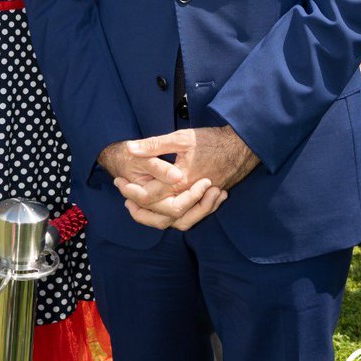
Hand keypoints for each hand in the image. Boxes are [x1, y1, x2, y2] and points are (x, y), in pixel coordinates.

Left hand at [99, 139, 226, 230]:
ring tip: (139, 208)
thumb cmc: (211, 141)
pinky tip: (164, 209)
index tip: (119, 183)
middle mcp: (189, 196)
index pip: (148, 196)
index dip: (130, 192)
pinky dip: (174, 219)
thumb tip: (130, 148)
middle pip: (160, 216)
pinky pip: (189, 218)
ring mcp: (200, 202)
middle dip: (140, 211)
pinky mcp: (207, 202)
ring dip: (155, 219)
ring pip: (176, 222)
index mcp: (179, 182)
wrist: (241, 147)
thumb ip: (154, 145)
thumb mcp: (180, 138)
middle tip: (125, 199)